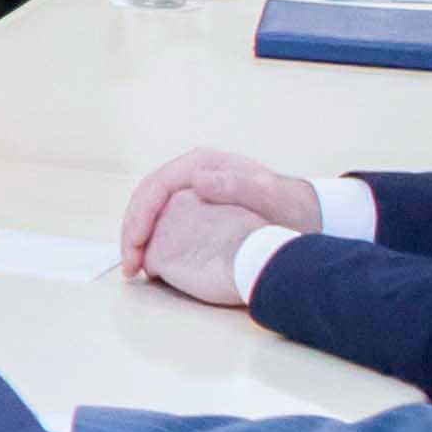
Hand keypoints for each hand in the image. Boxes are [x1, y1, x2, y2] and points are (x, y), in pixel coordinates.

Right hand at [110, 146, 316, 290]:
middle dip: (131, 232)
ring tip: (134, 268)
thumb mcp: (267, 194)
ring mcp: (188, 190)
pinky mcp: (191, 208)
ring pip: (148, 211)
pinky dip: (150, 242)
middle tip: (129, 265)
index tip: (136, 247)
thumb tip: (196, 180)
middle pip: (144, 199)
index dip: (139, 217)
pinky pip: (160, 221)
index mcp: (201, 163)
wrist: (303, 214)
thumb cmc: (287, 205)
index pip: (154, 186)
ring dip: (136, 239)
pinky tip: (150, 262)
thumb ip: (236, 185)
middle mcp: (189, 173)